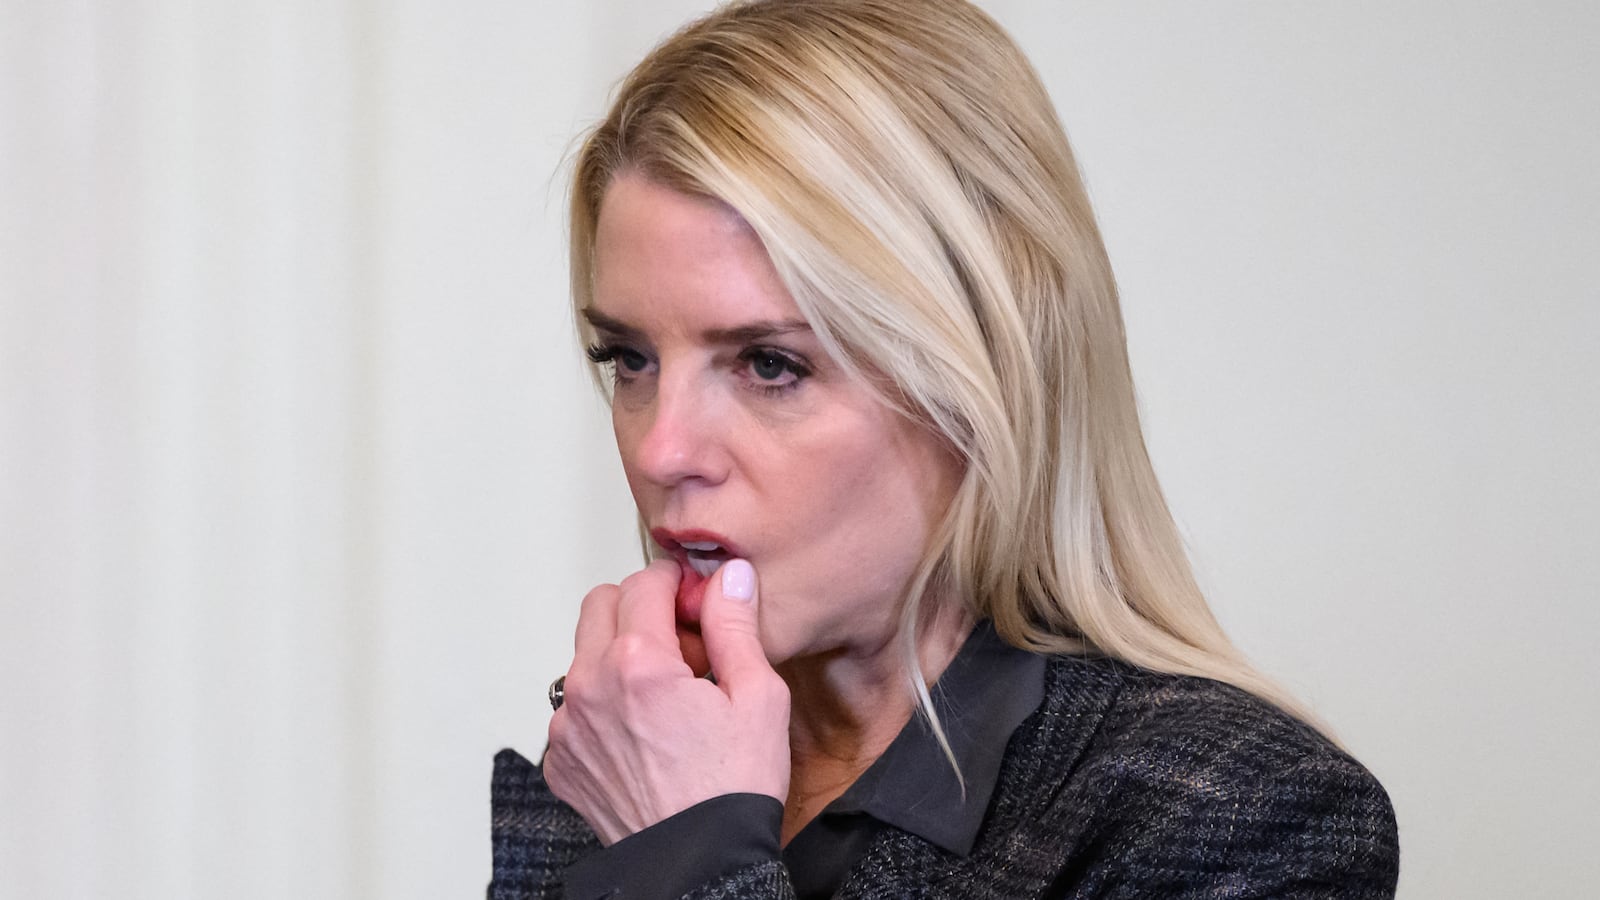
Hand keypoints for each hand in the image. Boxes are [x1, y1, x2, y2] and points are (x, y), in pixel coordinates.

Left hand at [543, 558, 791, 845]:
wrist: (699, 865)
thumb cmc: (732, 788)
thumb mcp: (758, 696)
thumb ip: (735, 624)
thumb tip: (729, 576)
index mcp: (638, 663)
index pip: (644, 583)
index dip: (677, 584)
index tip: (696, 601)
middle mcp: (589, 687)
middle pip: (600, 605)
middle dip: (639, 608)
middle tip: (680, 640)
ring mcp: (568, 727)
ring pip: (584, 656)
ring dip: (619, 657)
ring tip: (665, 696)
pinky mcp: (561, 760)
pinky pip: (575, 708)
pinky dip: (604, 706)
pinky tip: (645, 733)